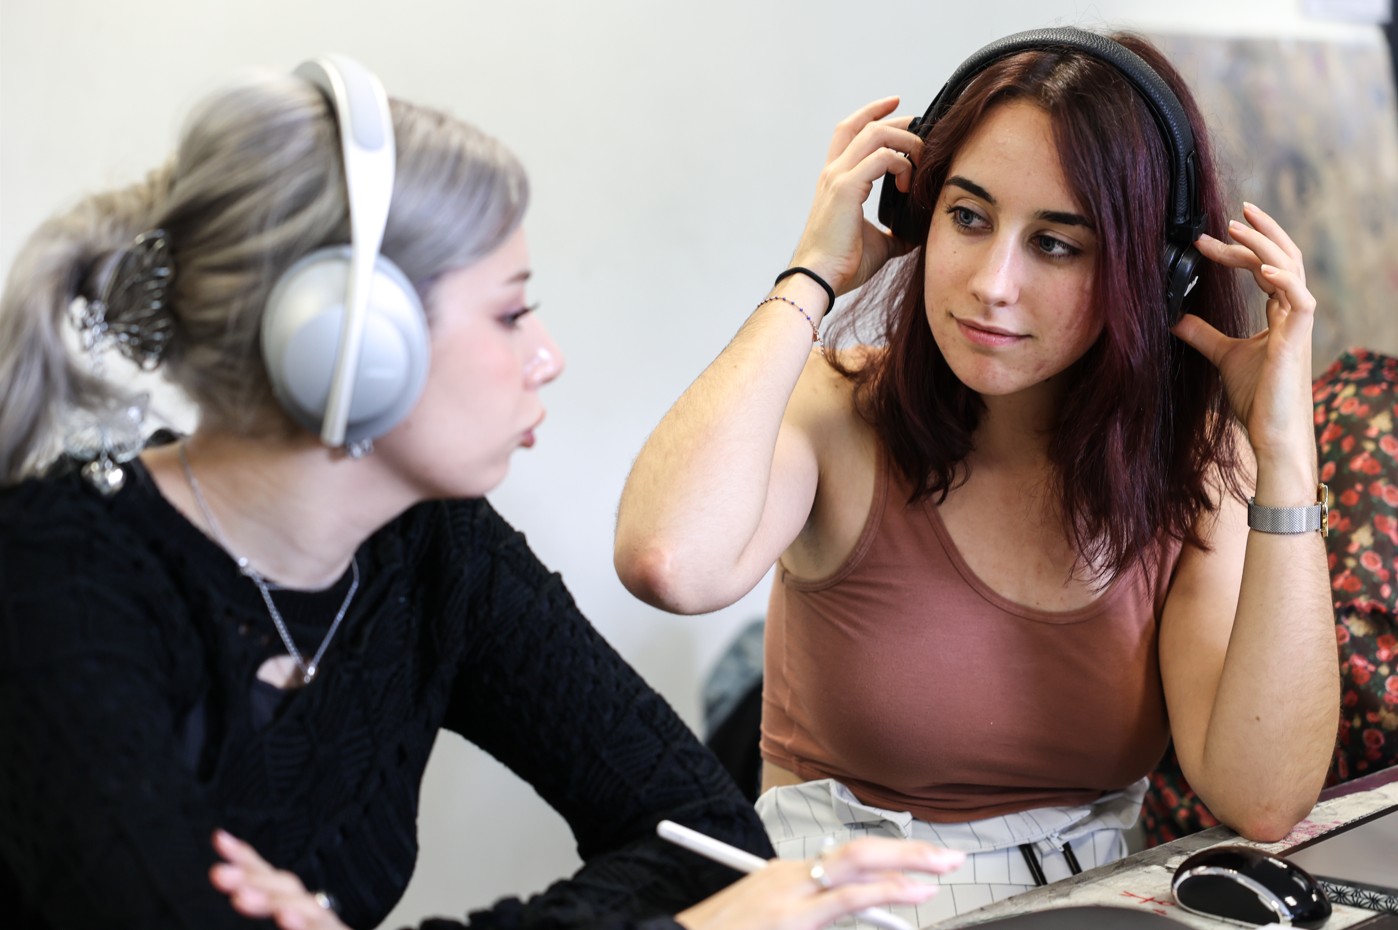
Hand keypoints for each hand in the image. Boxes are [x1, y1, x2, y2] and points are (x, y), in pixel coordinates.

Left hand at [209, 830, 348, 929]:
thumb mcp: (297, 922)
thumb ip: (277, 905)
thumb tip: (238, 885)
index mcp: (298, 905)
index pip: (271, 878)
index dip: (247, 858)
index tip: (220, 839)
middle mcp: (316, 910)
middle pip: (285, 887)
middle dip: (251, 878)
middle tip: (218, 874)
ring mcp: (328, 925)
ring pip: (304, 908)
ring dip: (272, 901)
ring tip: (240, 898)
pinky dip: (306, 925)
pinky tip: (288, 919)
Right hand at [675, 837, 963, 929]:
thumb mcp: (766, 918)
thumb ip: (805, 912)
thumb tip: (853, 912)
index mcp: (781, 876)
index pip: (845, 858)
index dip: (888, 859)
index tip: (922, 866)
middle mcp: (786, 878)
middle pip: (856, 852)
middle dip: (906, 853)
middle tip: (948, 859)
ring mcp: (787, 896)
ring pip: (853, 867)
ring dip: (901, 868)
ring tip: (937, 874)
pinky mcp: (789, 918)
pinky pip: (844, 900)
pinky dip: (881, 893)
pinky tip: (908, 894)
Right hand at [787, 98, 923, 300]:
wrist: (820, 279)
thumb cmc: (842, 265)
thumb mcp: (878, 244)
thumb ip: (895, 233)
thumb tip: (916, 235)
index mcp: (835, 181)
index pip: (849, 131)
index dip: (872, 113)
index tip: (896, 104)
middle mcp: (833, 173)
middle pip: (865, 126)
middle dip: (898, 122)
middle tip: (923, 129)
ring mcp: (838, 178)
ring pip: (876, 135)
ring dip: (905, 142)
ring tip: (920, 162)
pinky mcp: (846, 189)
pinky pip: (881, 158)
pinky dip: (902, 165)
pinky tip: (909, 185)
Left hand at [1172, 202, 1317, 471]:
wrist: (1271, 431)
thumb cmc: (1257, 397)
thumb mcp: (1222, 355)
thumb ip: (1202, 333)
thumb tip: (1175, 317)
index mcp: (1280, 313)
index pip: (1264, 267)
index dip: (1239, 250)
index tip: (1206, 241)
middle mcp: (1293, 312)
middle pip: (1283, 258)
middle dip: (1260, 233)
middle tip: (1234, 213)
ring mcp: (1299, 324)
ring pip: (1291, 269)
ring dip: (1264, 245)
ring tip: (1237, 228)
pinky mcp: (1298, 339)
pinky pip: (1300, 299)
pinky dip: (1284, 279)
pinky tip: (1262, 267)